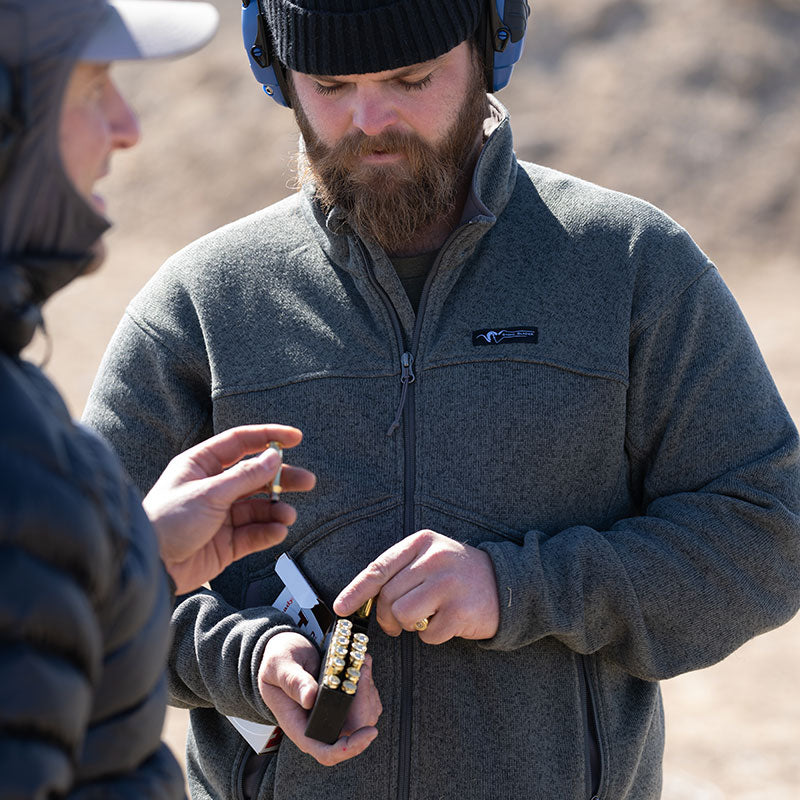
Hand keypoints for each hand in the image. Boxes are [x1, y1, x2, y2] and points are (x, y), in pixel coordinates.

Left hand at [143, 424, 315, 593]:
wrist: (150, 566)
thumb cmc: (167, 521)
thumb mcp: (209, 493)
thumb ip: (246, 476)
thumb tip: (275, 457)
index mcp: (201, 465)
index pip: (240, 443)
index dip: (269, 438)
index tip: (296, 438)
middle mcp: (213, 487)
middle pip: (256, 476)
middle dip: (282, 479)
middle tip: (307, 482)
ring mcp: (220, 516)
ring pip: (258, 507)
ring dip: (276, 510)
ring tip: (288, 516)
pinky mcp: (225, 542)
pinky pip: (253, 533)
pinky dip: (268, 531)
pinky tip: (278, 531)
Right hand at [258, 632, 381, 765]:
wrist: (283, 653)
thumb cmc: (278, 663)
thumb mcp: (279, 668)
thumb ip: (293, 682)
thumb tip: (310, 698)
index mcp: (299, 727)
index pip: (327, 752)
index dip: (350, 748)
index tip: (370, 731)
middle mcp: (318, 726)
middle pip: (353, 732)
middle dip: (365, 706)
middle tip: (363, 674)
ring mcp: (332, 715)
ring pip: (363, 716)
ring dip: (368, 692)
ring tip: (360, 665)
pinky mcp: (343, 702)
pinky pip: (365, 702)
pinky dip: (368, 684)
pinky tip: (361, 665)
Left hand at [334, 530, 499, 643]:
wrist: (507, 583)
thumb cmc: (457, 573)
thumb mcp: (430, 556)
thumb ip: (400, 571)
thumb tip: (365, 601)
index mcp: (421, 542)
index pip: (379, 567)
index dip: (356, 591)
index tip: (341, 608)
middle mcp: (434, 559)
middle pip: (388, 597)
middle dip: (387, 616)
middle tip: (398, 622)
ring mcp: (448, 585)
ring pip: (402, 616)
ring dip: (408, 626)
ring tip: (425, 618)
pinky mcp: (461, 611)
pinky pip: (427, 635)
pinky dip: (433, 636)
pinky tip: (447, 622)